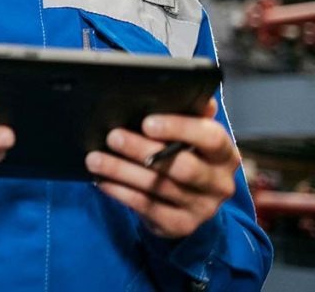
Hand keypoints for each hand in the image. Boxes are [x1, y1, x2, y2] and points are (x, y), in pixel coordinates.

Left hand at [86, 98, 239, 238]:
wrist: (191, 203)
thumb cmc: (185, 155)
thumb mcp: (190, 135)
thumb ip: (189, 113)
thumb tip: (186, 92)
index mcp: (224, 154)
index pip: (210, 137)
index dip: (179, 128)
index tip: (147, 122)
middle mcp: (219, 183)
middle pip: (181, 166)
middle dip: (142, 149)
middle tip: (112, 136)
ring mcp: (202, 208)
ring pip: (158, 187)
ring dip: (122, 171)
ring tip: (94, 158)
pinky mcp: (181, 225)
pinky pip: (147, 208)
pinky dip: (121, 193)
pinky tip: (102, 181)